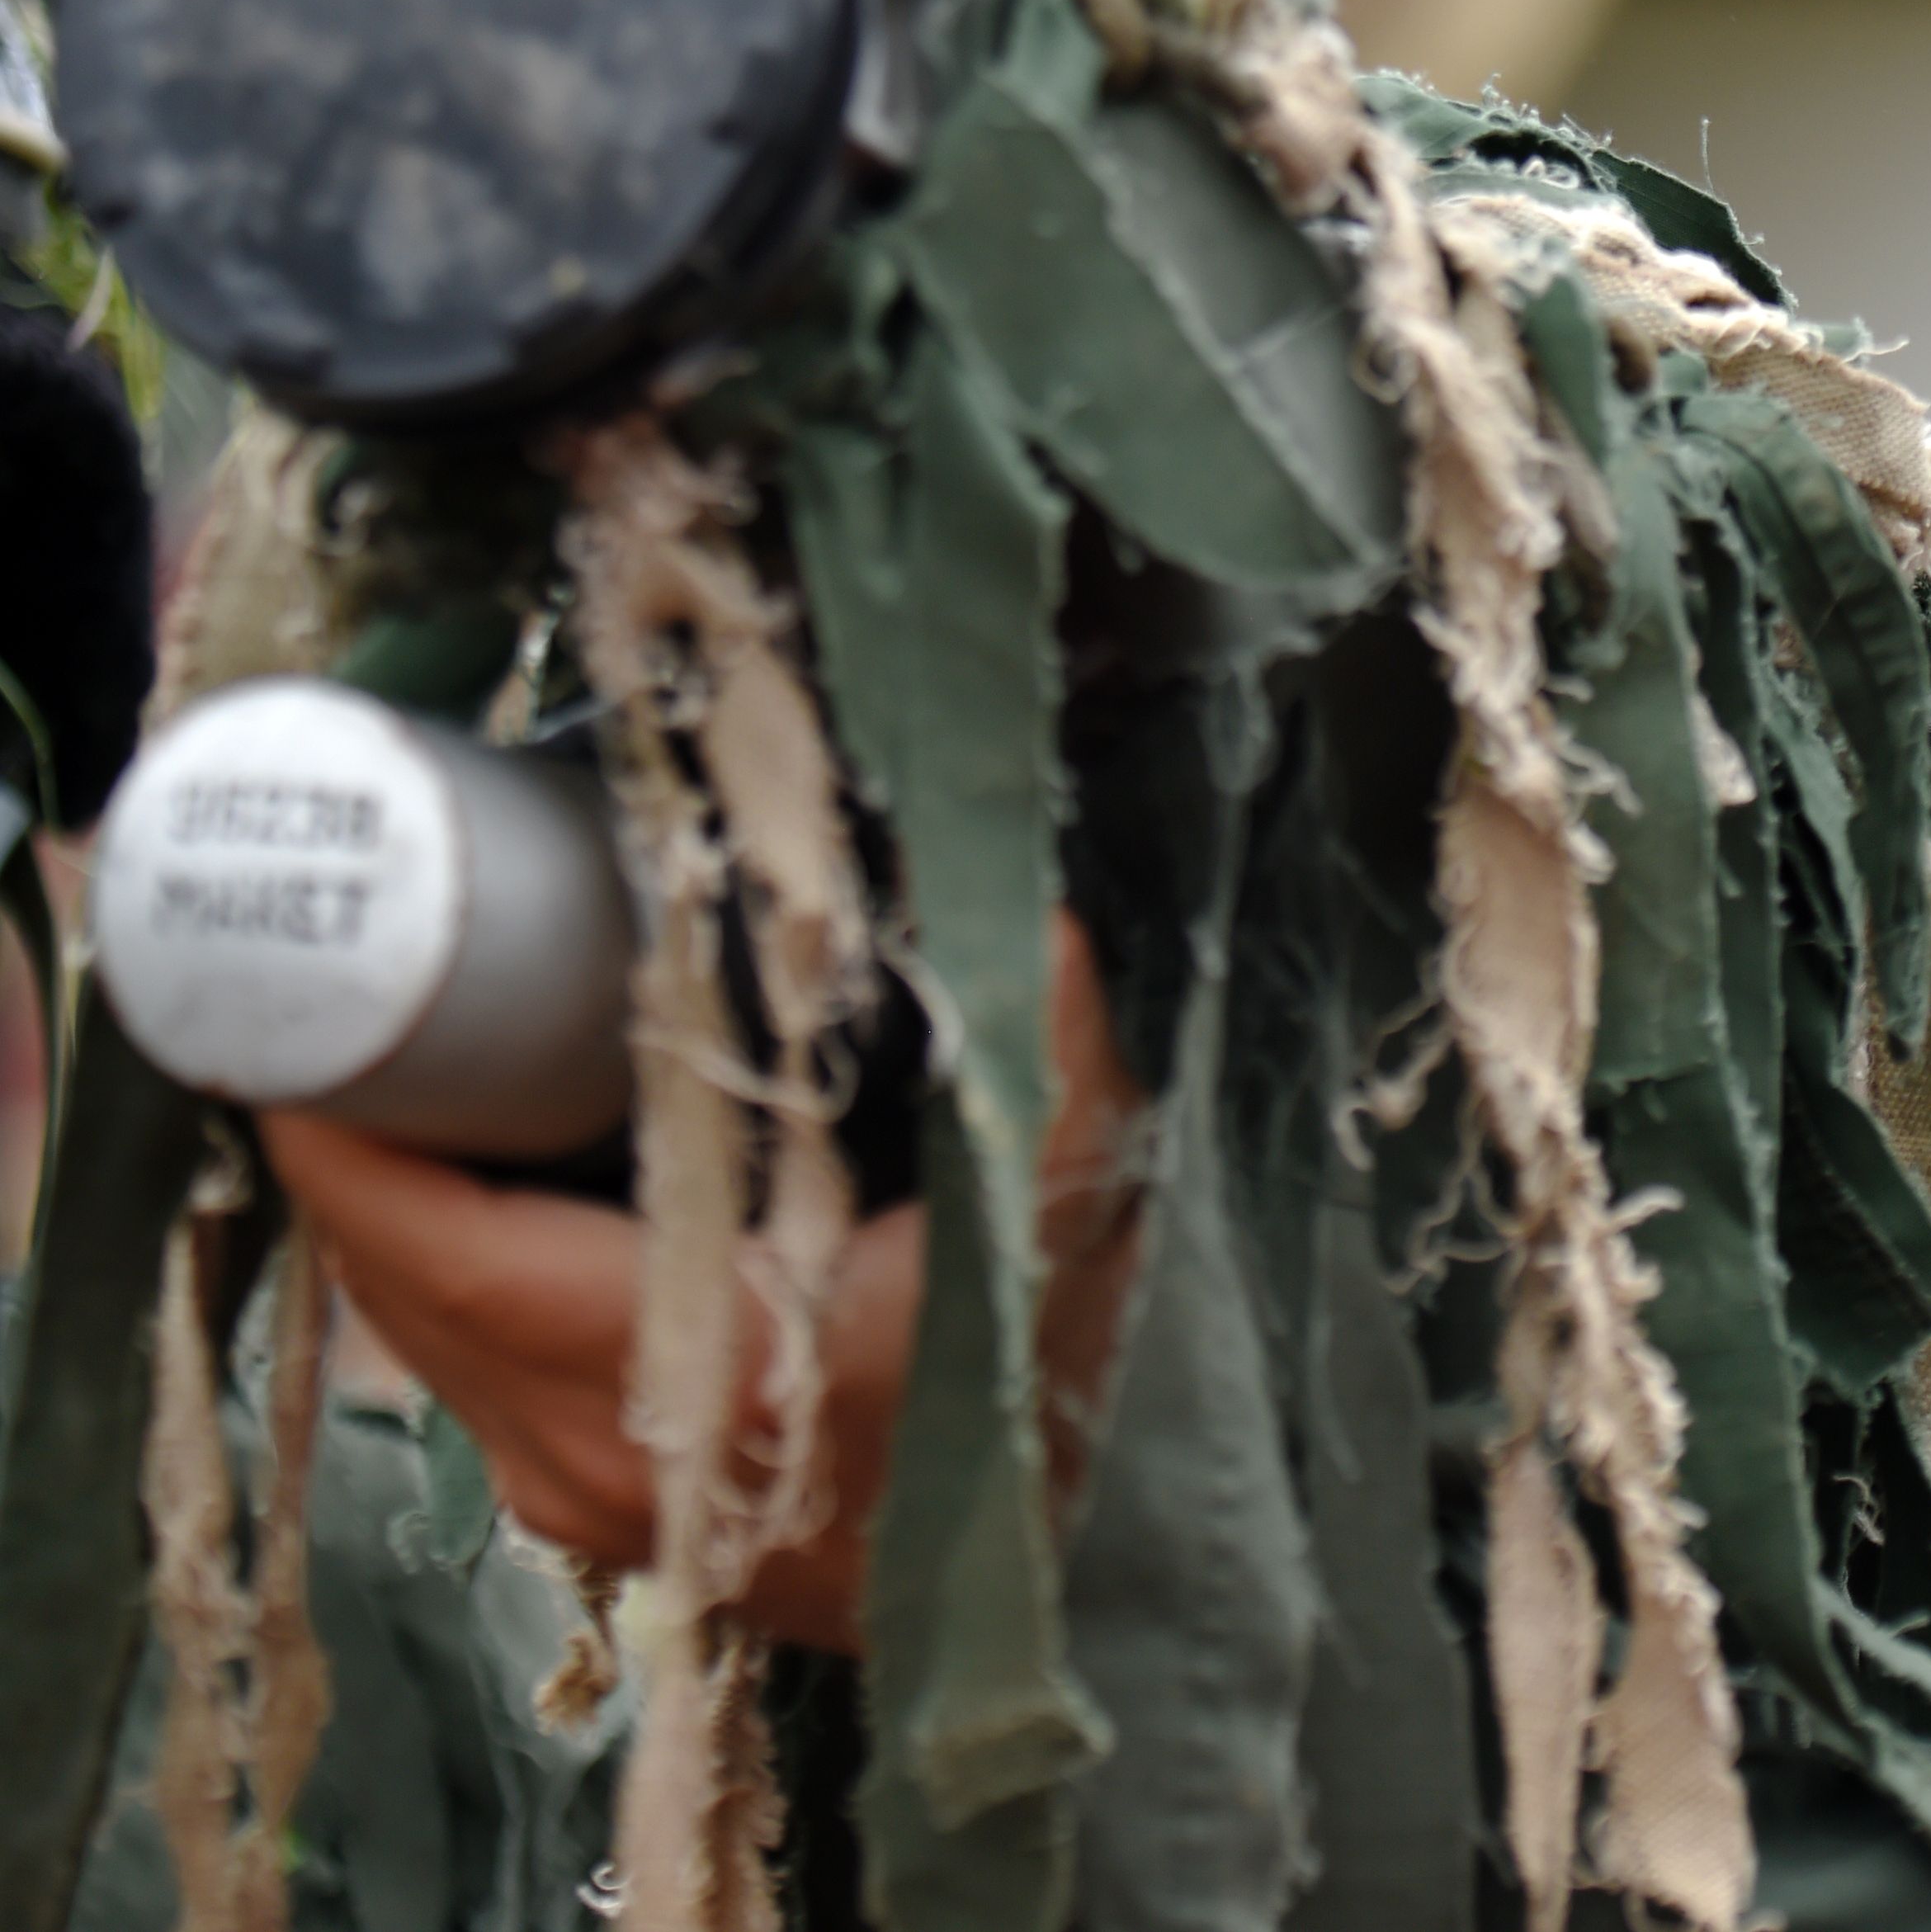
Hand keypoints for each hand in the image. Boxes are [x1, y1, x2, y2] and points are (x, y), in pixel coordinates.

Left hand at [260, 908, 1151, 1651]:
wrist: (1057, 1584)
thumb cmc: (1049, 1394)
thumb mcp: (1068, 1207)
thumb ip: (1046, 1048)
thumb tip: (1029, 908)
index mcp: (697, 1377)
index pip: (449, 1253)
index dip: (355, 1143)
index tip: (301, 1015)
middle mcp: (604, 1458)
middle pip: (409, 1287)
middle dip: (360, 1145)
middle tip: (348, 995)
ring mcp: (585, 1503)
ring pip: (429, 1335)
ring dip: (402, 1210)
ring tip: (405, 1069)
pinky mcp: (593, 1513)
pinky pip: (469, 1373)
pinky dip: (451, 1271)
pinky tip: (485, 1181)